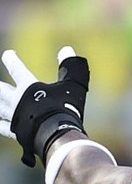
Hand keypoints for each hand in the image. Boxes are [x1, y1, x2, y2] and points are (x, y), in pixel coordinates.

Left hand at [0, 47, 88, 165]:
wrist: (56, 133)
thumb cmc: (65, 106)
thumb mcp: (73, 83)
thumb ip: (69, 65)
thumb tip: (66, 49)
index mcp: (28, 87)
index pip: (18, 71)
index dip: (12, 61)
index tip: (7, 54)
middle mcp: (17, 101)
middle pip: (2, 90)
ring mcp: (14, 118)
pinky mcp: (16, 132)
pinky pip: (3, 128)